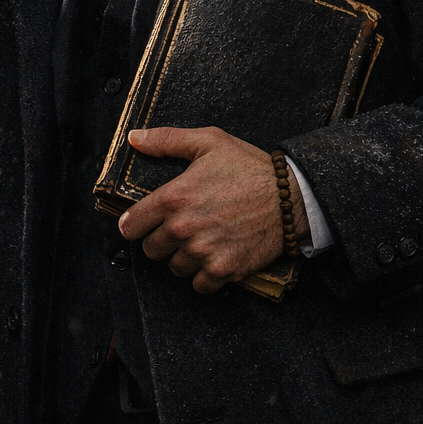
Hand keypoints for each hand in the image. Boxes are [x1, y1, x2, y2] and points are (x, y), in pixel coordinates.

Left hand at [118, 126, 307, 293]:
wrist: (290, 197)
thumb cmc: (249, 167)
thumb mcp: (209, 142)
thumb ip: (167, 140)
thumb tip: (134, 138)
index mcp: (175, 197)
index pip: (132, 225)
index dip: (134, 224)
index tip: (142, 224)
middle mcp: (184, 228)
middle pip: (151, 250)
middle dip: (162, 240)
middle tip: (181, 228)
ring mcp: (204, 252)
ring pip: (175, 268)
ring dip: (184, 258)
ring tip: (201, 240)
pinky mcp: (224, 270)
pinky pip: (199, 285)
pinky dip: (205, 275)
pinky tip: (215, 256)